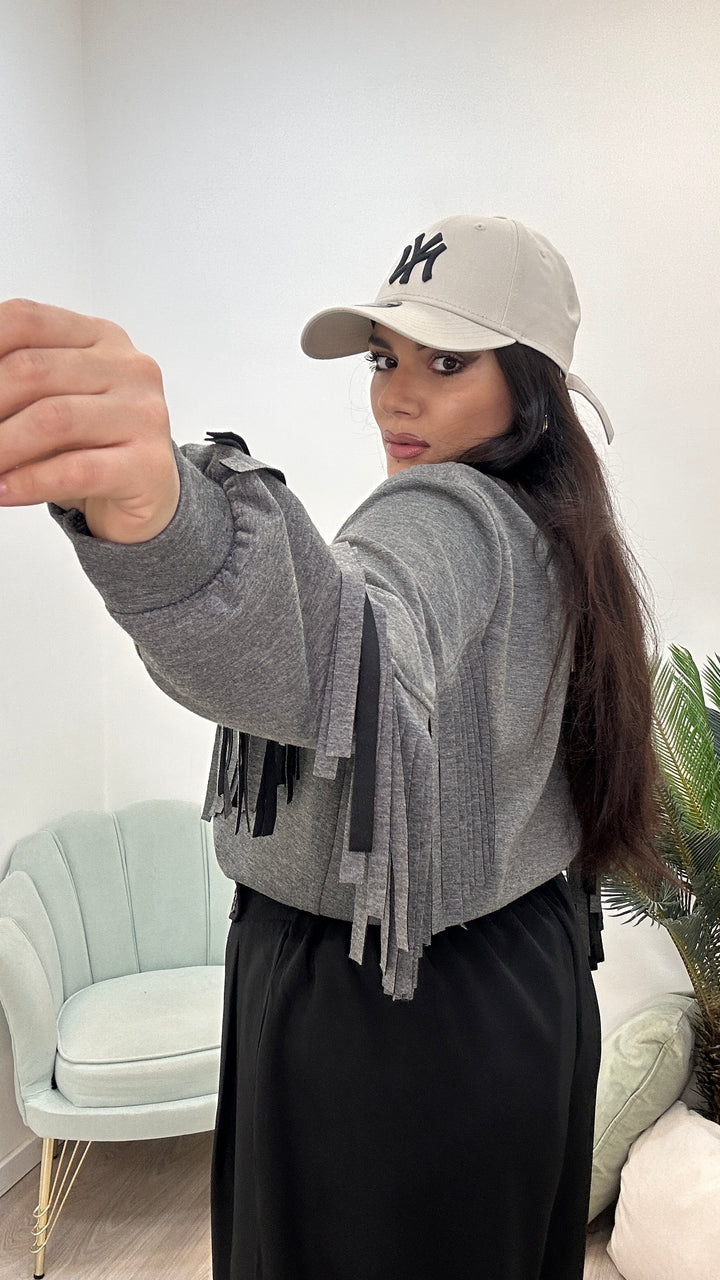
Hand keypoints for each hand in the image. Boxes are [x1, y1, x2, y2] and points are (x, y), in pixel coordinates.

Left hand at [0, 299, 179, 542]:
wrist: (150, 493)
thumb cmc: (94, 443)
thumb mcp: (53, 399)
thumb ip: (18, 384)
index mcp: (101, 338)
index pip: (27, 320)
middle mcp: (128, 368)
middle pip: (33, 370)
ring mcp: (143, 415)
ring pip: (53, 420)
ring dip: (2, 447)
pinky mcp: (147, 465)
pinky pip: (76, 471)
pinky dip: (28, 483)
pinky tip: (4, 491)